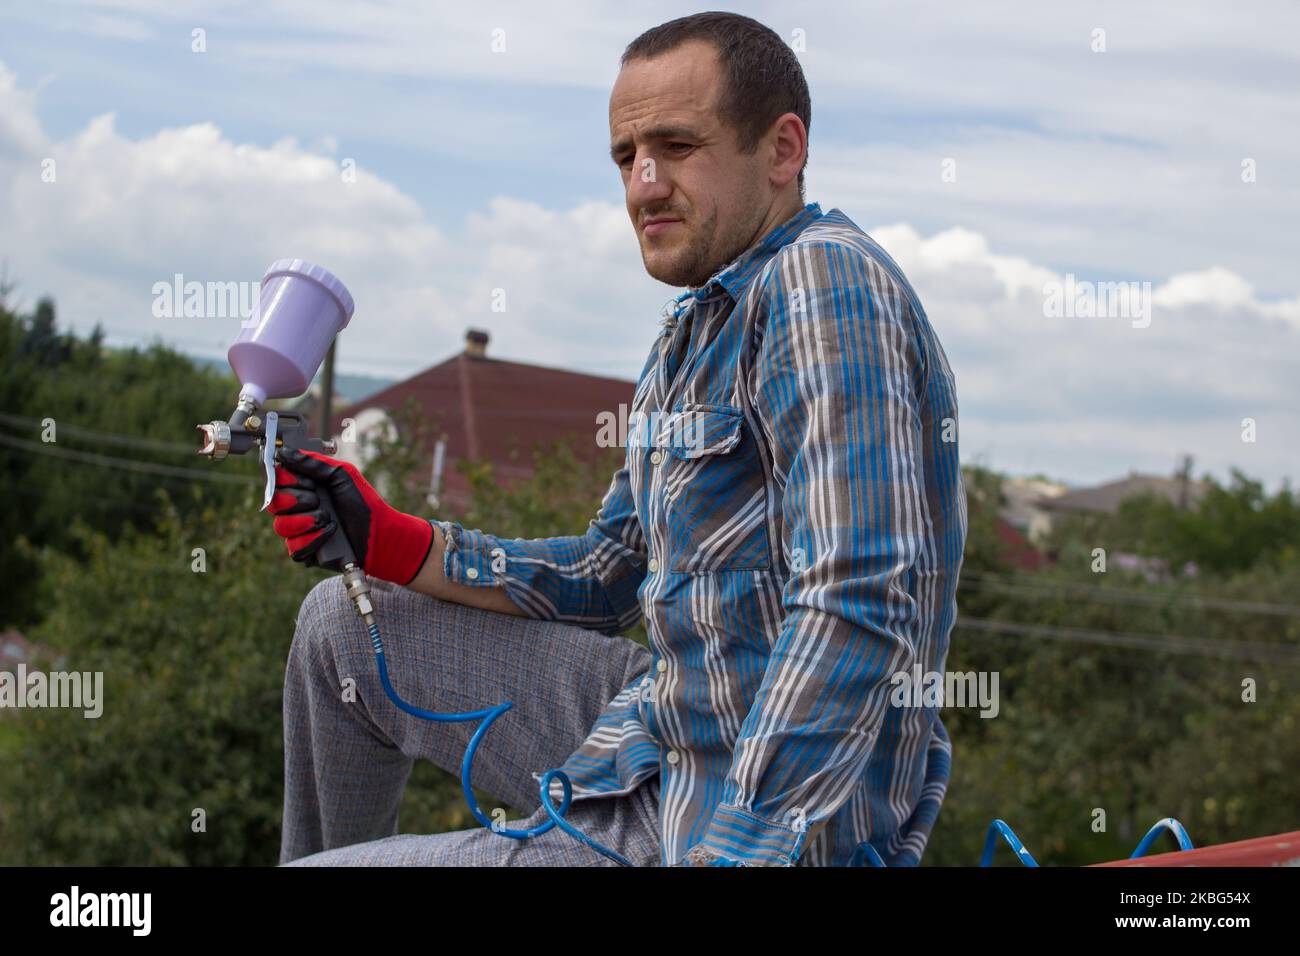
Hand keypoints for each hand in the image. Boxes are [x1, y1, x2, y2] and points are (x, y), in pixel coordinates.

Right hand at [268, 448, 434, 584]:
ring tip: (327, 518)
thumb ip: (315, 462)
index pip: (277, 482)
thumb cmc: (363, 502)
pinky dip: (314, 539)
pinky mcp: (306, 552)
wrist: (380, 532)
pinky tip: (330, 533)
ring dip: (305, 521)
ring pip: (281, 527)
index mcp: (304, 488)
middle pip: (274, 504)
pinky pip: (294, 548)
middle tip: (317, 500)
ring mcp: (300, 531)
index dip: (287, 481)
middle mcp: (298, 509)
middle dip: (297, 500)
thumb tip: (286, 452)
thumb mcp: (342, 474)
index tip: (308, 483)